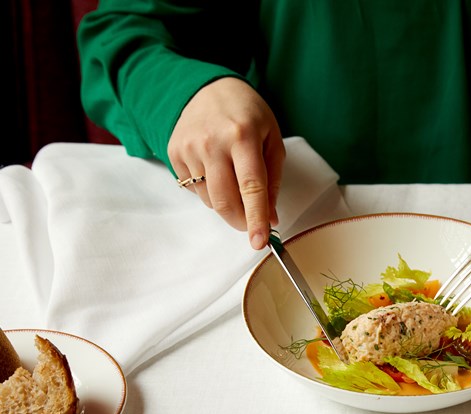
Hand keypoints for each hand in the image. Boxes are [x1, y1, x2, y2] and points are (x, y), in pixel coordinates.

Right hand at [168, 77, 284, 249]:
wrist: (207, 88)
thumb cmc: (247, 113)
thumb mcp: (271, 138)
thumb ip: (272, 180)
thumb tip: (271, 217)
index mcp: (243, 136)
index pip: (251, 187)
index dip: (257, 218)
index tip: (260, 242)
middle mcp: (212, 143)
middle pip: (224, 200)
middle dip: (240, 221)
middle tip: (251, 224)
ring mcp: (189, 148)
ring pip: (209, 199)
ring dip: (226, 203)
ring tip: (233, 179)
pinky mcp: (173, 153)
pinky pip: (194, 189)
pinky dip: (209, 190)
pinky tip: (215, 169)